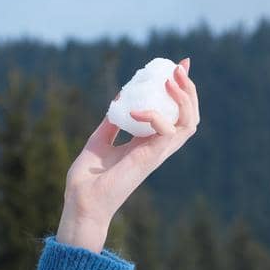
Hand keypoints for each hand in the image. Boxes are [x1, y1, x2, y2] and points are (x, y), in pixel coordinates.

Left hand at [58, 57, 200, 248]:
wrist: (80, 203)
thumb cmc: (87, 180)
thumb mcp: (98, 142)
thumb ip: (111, 122)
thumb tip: (119, 97)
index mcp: (146, 143)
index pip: (173, 113)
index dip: (180, 89)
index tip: (177, 66)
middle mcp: (156, 147)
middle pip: (189, 115)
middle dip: (189, 88)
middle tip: (179, 68)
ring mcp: (155, 153)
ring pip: (189, 122)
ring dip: (184, 98)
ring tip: (170, 80)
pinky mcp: (149, 159)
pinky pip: (167, 132)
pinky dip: (157, 116)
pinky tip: (137, 109)